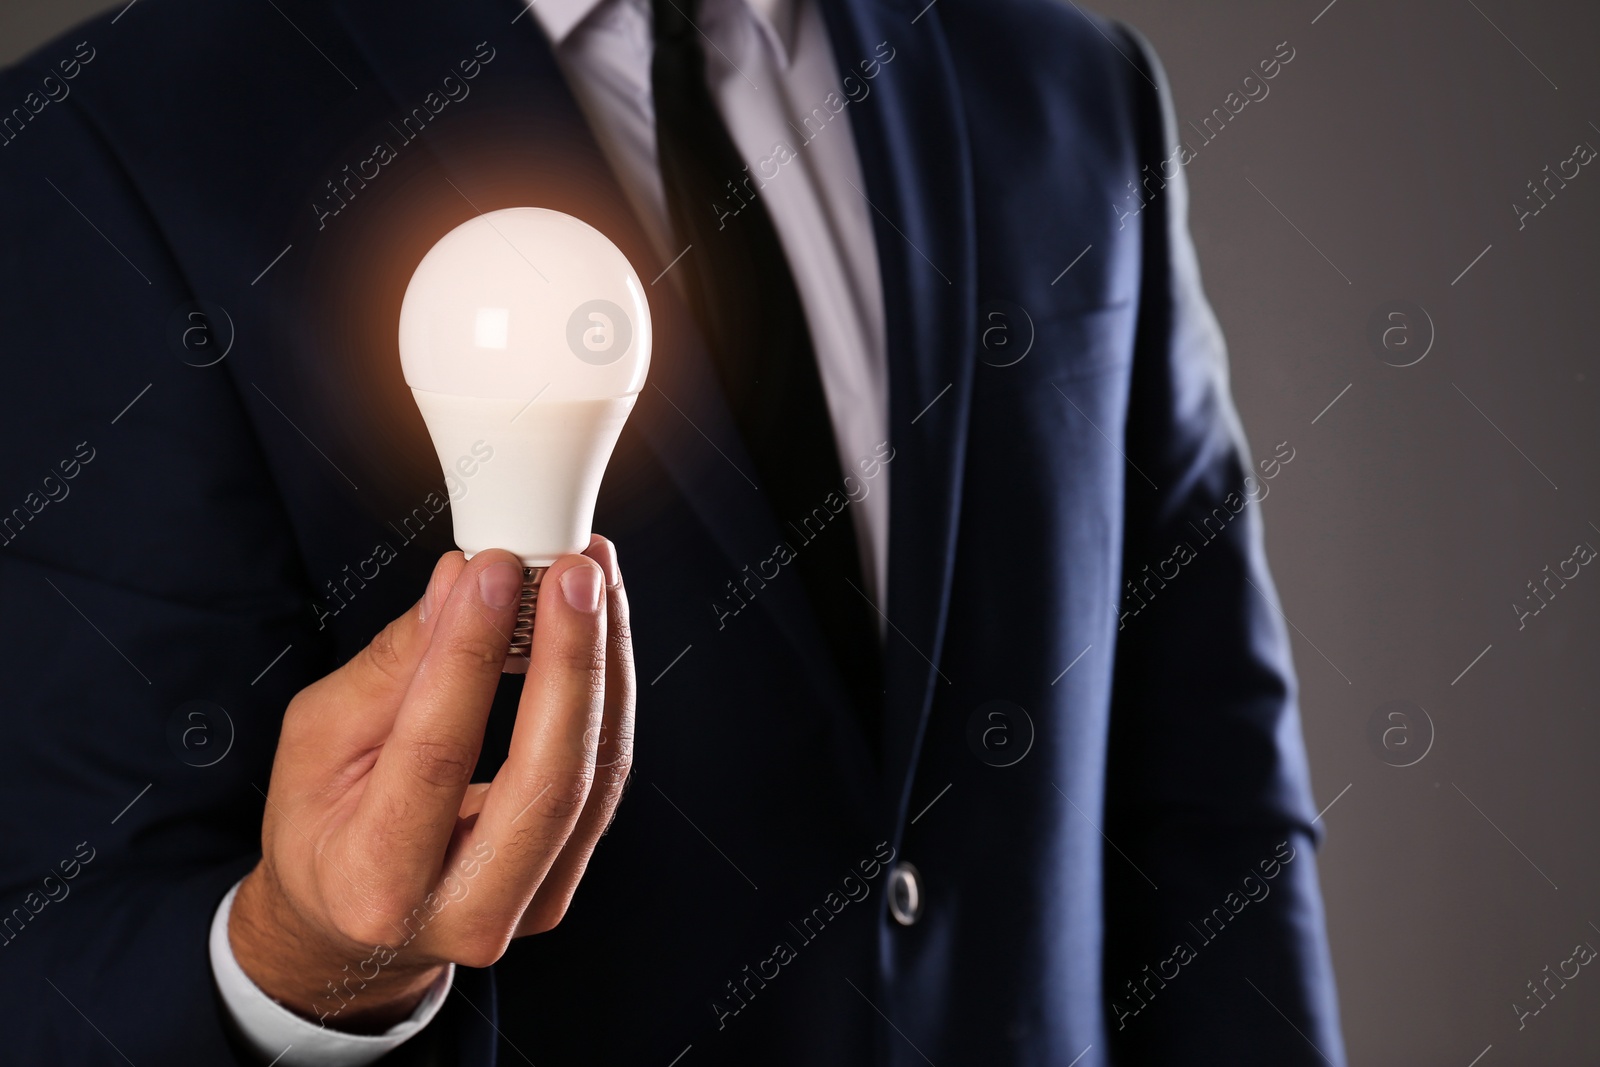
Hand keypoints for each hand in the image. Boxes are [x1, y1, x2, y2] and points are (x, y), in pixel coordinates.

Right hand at [229, 537, 633, 1031]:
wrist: (348, 930)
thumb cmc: (320, 830)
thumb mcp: (317, 743)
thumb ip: (392, 668)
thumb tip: (457, 585)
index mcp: (375, 881)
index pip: (436, 754)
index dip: (471, 654)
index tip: (494, 572)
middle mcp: (464, 910)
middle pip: (546, 777)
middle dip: (569, 659)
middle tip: (573, 572)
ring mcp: (529, 904)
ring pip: (595, 774)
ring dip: (604, 663)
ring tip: (593, 580)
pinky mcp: (566, 880)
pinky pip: (605, 777)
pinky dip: (608, 694)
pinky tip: (600, 628)